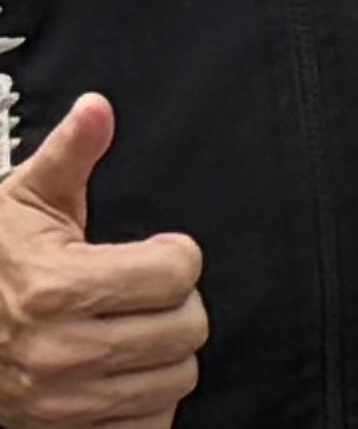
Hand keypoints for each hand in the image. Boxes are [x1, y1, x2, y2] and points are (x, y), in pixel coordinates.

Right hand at [0, 103, 200, 428]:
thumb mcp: (22, 204)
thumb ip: (70, 156)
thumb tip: (97, 108)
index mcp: (57, 289)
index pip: (177, 273)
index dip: (174, 256)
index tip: (155, 255)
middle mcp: (61, 353)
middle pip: (187, 327)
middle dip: (176, 304)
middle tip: (145, 295)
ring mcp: (63, 404)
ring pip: (175, 379)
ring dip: (164, 354)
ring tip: (131, 330)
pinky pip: (149, 426)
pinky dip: (146, 405)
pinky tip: (123, 375)